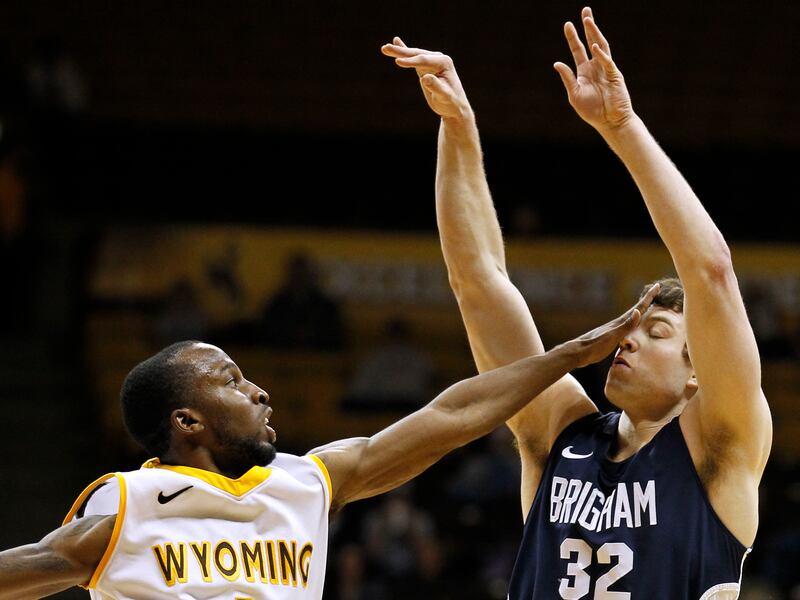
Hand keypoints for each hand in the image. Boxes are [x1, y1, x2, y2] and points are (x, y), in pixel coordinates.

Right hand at [381, 37, 471, 120]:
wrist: (455, 107)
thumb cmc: (451, 103)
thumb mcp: (444, 97)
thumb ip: (436, 87)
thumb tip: (426, 78)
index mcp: (444, 62)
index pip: (424, 60)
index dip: (410, 62)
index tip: (397, 62)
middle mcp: (438, 58)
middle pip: (417, 54)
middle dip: (401, 52)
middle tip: (385, 48)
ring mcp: (431, 62)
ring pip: (413, 55)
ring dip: (399, 51)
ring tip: (385, 48)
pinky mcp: (425, 67)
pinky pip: (414, 58)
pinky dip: (405, 51)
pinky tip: (397, 41)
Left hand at [554, 7, 633, 131]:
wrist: (609, 121)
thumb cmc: (592, 111)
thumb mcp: (574, 94)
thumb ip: (567, 78)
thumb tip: (557, 63)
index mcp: (584, 71)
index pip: (578, 50)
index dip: (573, 37)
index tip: (567, 24)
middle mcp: (596, 66)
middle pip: (592, 41)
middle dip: (588, 27)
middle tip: (585, 11)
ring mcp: (606, 69)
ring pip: (601, 46)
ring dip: (595, 33)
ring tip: (588, 20)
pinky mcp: (615, 75)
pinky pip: (607, 62)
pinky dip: (601, 55)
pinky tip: (594, 47)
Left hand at [569, 283, 659, 367]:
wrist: (578, 353)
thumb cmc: (595, 346)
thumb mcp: (613, 337)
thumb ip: (626, 326)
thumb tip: (637, 311)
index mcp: (620, 323)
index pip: (638, 308)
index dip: (648, 298)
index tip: (657, 286)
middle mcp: (617, 323)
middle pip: (635, 310)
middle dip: (646, 301)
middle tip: (655, 291)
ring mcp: (612, 329)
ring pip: (629, 318)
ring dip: (638, 311)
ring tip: (644, 307)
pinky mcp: (609, 337)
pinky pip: (624, 326)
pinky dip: (630, 323)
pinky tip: (629, 326)